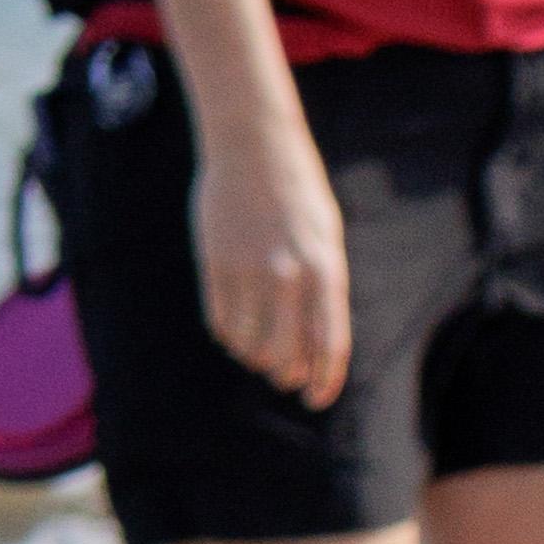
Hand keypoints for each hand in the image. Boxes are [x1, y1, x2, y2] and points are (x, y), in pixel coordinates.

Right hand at [192, 113, 352, 405]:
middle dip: (284, 374)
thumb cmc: (298, 195)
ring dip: (253, 357)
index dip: (323, 381)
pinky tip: (235, 329)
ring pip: (248, 346)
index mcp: (326, 271)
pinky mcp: (215, 263)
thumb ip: (323, 291)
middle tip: (282, 374)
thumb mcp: (326, 240)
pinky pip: (220, 323)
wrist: (253, 143)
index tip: (315, 399)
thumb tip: (313, 350)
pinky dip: (229, 337)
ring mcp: (249, 269)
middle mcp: (289, 275)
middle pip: (284, 356)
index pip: (329, 345)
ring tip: (257, 347)